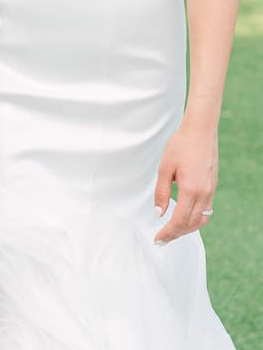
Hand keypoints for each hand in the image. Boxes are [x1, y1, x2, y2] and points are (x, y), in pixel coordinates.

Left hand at [153, 122, 217, 243]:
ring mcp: (211, 191)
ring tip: (171, 231)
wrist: (200, 131)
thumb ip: (161, 192)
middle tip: (161, 239)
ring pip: (200, 221)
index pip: (179, 221)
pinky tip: (184, 217)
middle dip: (176, 234)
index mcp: (191, 190)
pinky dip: (194, 219)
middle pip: (190, 225)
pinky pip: (206, 211)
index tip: (157, 238)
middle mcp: (204, 194)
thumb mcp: (165, 167)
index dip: (168, 232)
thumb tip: (158, 214)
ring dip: (186, 229)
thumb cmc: (180, 145)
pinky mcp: (212, 187)